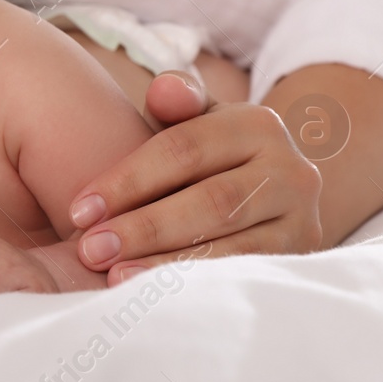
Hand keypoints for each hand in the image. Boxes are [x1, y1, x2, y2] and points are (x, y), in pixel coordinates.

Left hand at [68, 71, 322, 284]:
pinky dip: (196, 284)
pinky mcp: (300, 257)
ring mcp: (303, 219)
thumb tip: (164, 90)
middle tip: (90, 248)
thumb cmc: (213, 152)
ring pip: (231, 244)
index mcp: (259, 125)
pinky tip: (153, 291)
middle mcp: (291, 170)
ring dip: (166, 262)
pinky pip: (244, 274)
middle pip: (210, 202)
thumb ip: (177, 99)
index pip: (185, 150)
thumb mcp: (197, 118)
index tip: (79, 210)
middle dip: (144, 227)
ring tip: (113, 274)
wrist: (277, 187)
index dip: (128, 180)